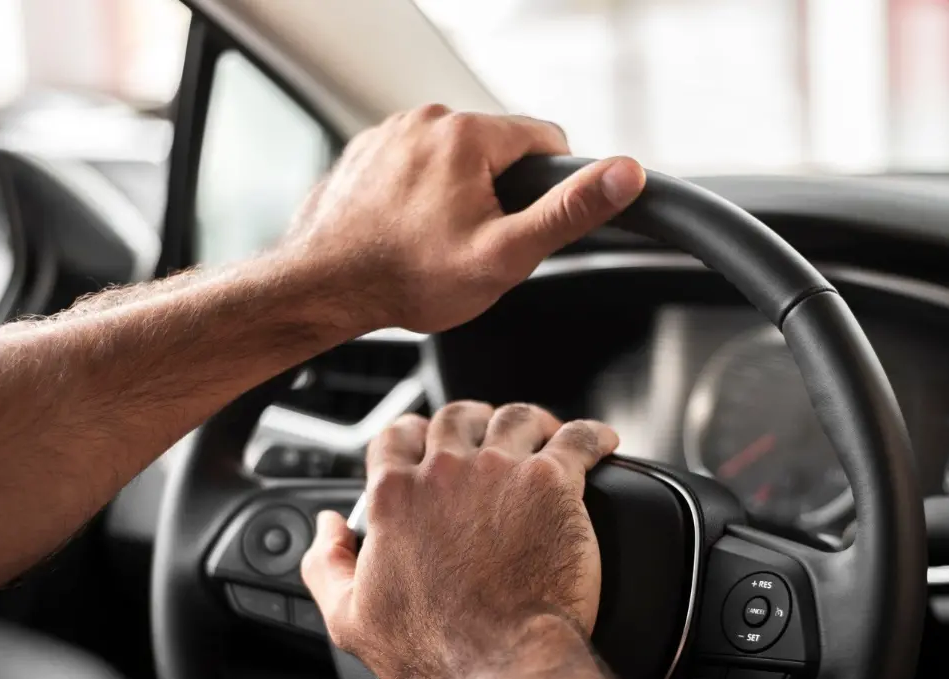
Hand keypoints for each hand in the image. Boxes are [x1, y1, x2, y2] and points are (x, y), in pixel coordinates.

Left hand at [280, 106, 645, 334]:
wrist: (324, 288)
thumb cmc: (408, 278)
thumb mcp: (507, 253)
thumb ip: (570, 211)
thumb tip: (625, 174)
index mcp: (468, 133)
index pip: (545, 140)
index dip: (548, 188)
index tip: (524, 225)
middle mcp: (426, 120)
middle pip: (497, 151)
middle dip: (498, 196)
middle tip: (474, 245)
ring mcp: (390, 133)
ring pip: (453, 160)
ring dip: (456, 196)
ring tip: (434, 244)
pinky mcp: (365, 153)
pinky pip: (412, 167)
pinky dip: (416, 197)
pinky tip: (404, 234)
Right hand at [300, 401, 619, 678]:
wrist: (502, 663)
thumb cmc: (434, 650)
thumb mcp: (350, 619)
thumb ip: (327, 564)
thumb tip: (326, 528)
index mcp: (396, 496)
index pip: (396, 435)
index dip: (411, 434)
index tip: (425, 444)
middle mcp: (447, 472)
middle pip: (457, 416)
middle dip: (471, 420)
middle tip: (487, 436)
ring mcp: (503, 472)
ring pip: (517, 417)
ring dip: (529, 421)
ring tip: (544, 434)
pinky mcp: (555, 484)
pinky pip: (579, 438)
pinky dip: (590, 435)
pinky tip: (599, 441)